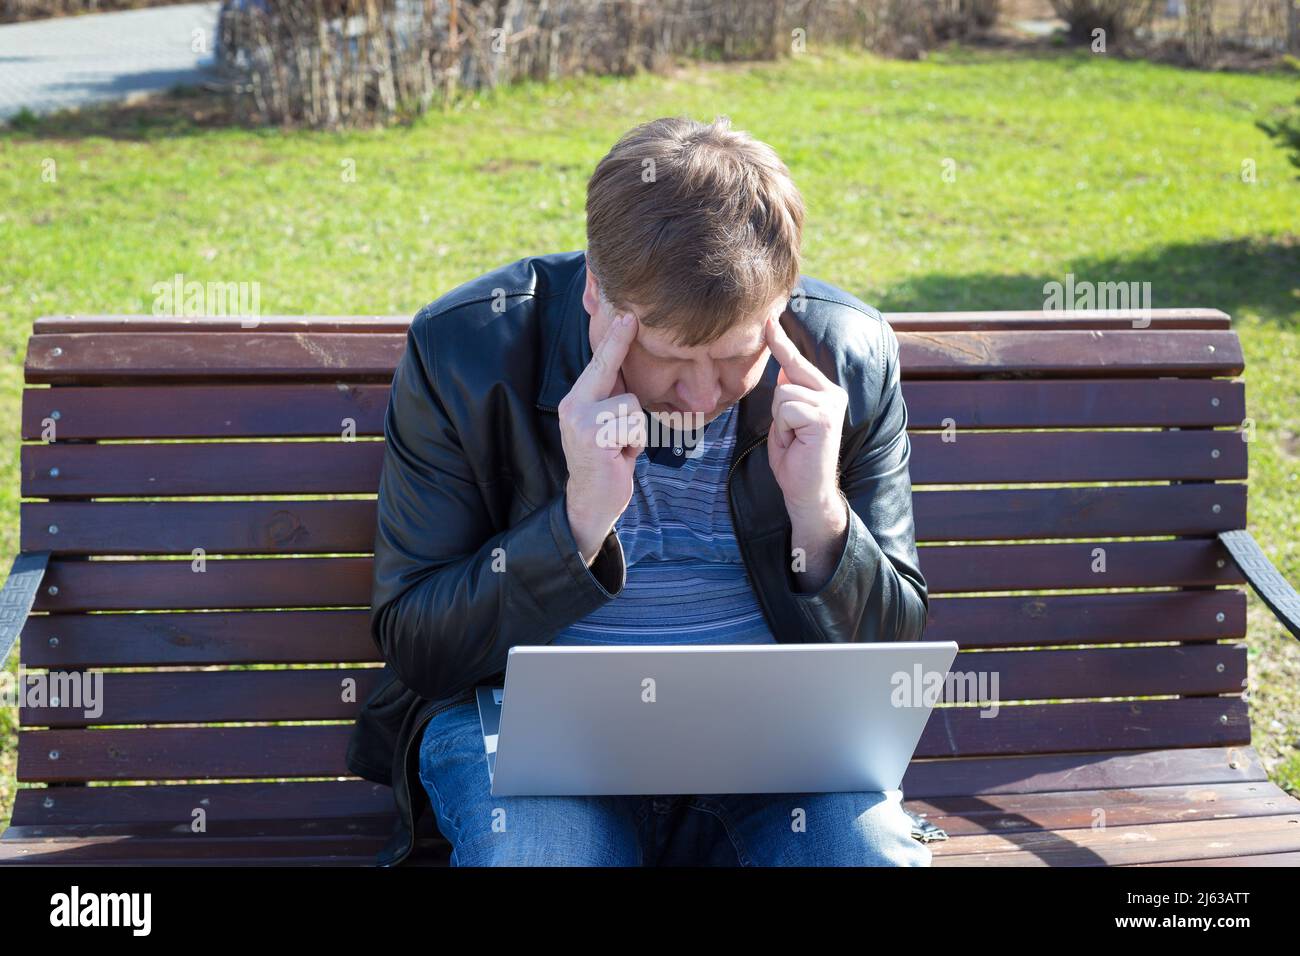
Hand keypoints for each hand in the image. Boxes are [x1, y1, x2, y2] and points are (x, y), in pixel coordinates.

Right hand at [558, 312, 645, 563]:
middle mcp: (573, 405)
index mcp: (576, 400)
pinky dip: (635, 444)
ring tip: (622, 447)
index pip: (598, 364)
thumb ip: (613, 399)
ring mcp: (581, 420)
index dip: (614, 339)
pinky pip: (634, 426)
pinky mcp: (595, 437)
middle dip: (618, 345)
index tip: (627, 315)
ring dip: (636, 429)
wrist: (591, 502)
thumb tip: (628, 368)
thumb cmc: (607, 461)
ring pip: (631, 404)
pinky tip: (621, 457)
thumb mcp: (609, 425)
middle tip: (631, 317)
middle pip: (609, 370)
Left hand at [764, 315, 848, 522]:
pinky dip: (784, 428)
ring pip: (783, 394)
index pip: (797, 362)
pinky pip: (787, 409)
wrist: (807, 491)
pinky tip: (798, 442)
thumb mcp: (786, 421)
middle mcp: (833, 393)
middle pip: (787, 376)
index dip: (781, 341)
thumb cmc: (794, 459)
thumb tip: (785, 373)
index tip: (770, 318)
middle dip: (780, 408)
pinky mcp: (825, 416)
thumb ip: (788, 395)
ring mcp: (831, 403)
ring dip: (781, 421)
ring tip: (795, 439)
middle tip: (793, 435)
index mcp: (825, 392)